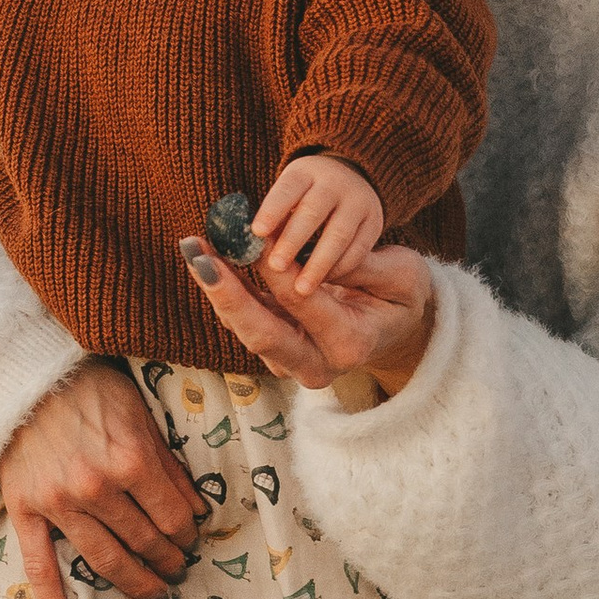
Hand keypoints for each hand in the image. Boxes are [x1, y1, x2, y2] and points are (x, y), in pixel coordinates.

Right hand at [0, 358, 203, 598]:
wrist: (23, 376)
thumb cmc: (88, 387)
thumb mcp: (140, 413)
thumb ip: (167, 462)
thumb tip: (196, 506)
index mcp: (131, 460)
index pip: (172, 516)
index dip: (187, 534)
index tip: (192, 540)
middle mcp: (97, 488)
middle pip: (144, 542)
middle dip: (167, 561)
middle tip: (178, 570)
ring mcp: (59, 504)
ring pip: (104, 560)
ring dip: (134, 583)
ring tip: (154, 594)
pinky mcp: (26, 511)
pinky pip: (40, 567)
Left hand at [180, 234, 436, 397]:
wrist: (398, 333)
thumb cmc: (402, 298)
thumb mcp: (403, 275)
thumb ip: (363, 265)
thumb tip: (315, 251)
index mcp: (350, 345)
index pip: (303, 303)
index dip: (275, 269)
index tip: (255, 234)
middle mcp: (316, 364)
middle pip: (261, 332)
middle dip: (227, 292)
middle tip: (201, 255)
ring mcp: (291, 363)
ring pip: (245, 328)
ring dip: (217, 288)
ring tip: (195, 246)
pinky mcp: (275, 351)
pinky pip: (244, 320)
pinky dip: (224, 289)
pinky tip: (206, 256)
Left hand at [251, 152, 384, 295]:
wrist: (352, 179)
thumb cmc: (304, 197)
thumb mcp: (289, 194)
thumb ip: (273, 217)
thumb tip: (245, 247)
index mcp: (305, 173)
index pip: (287, 188)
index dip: (272, 209)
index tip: (257, 232)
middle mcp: (334, 183)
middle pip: (313, 211)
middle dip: (293, 241)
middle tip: (275, 267)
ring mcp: (358, 202)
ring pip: (338, 234)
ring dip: (318, 263)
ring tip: (301, 290)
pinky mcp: (374, 223)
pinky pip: (358, 250)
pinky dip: (340, 269)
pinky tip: (324, 284)